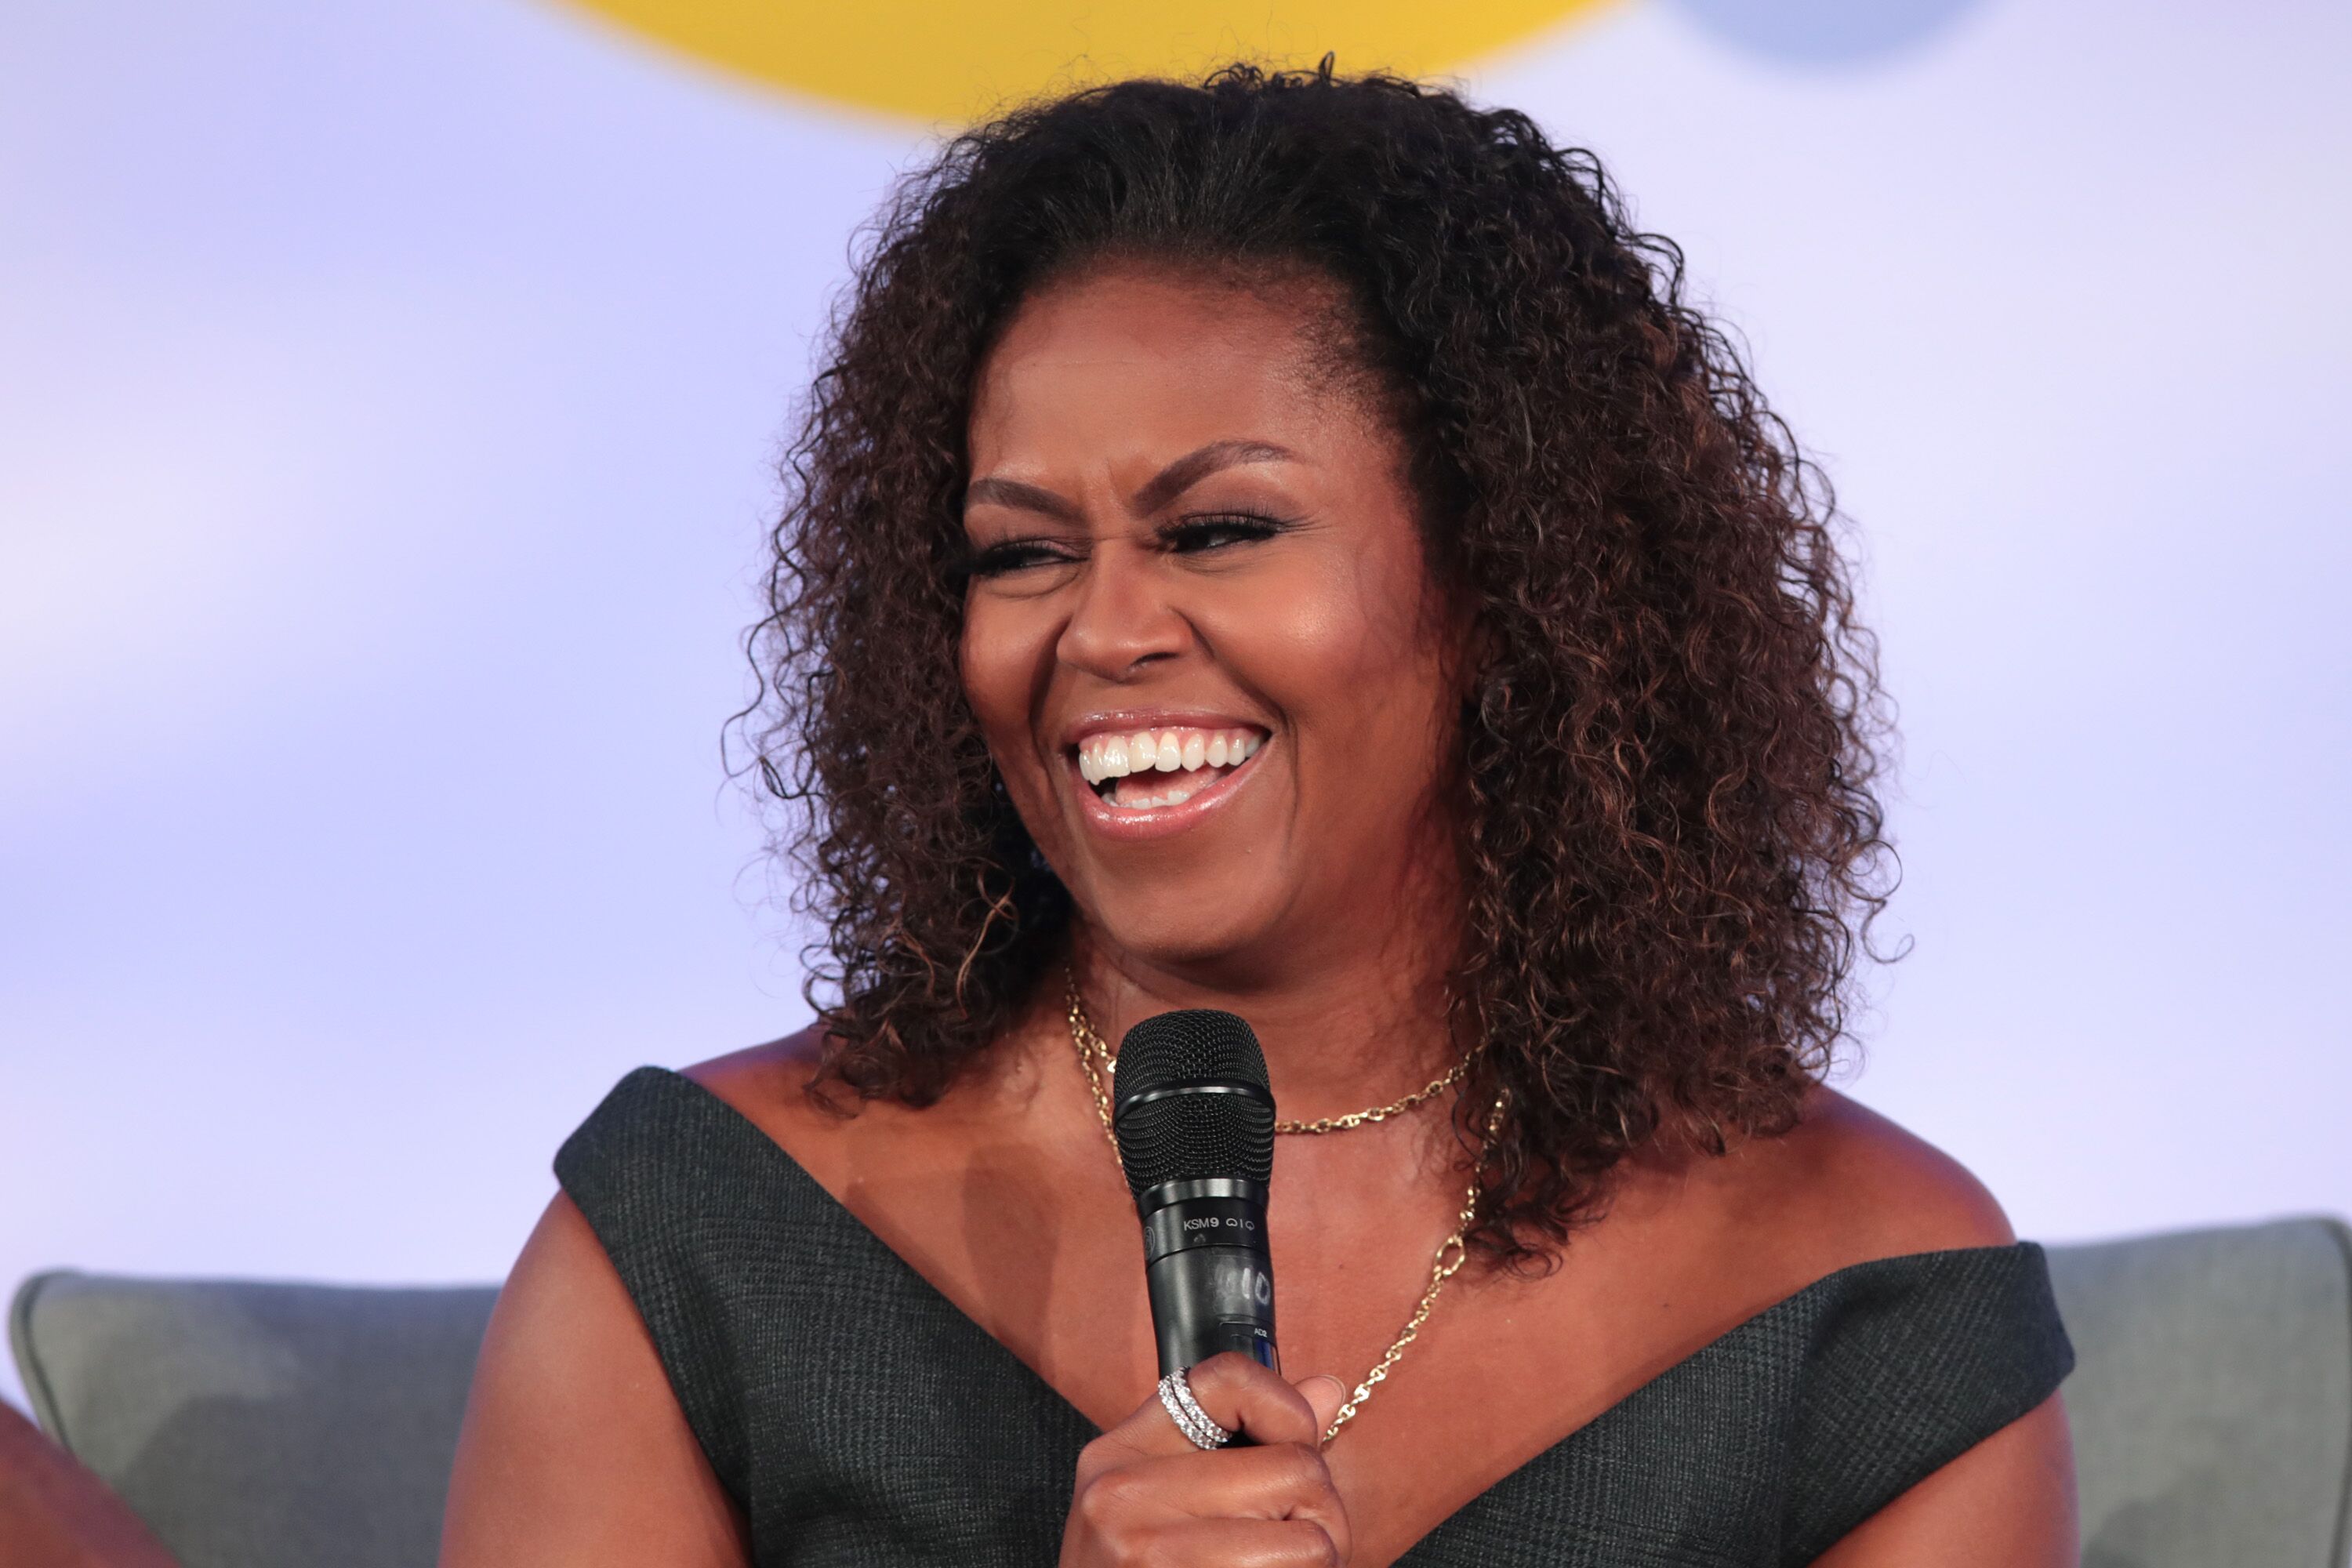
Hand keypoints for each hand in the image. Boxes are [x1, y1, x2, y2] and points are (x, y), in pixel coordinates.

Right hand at [1060, 1355, 1350, 1565]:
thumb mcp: (1158, 1504)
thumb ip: (1241, 1443)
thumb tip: (1327, 1391)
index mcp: (1117, 1457)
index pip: (1224, 1380)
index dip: (1285, 1408)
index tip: (1294, 1444)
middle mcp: (1121, 1499)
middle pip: (1293, 1468)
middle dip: (1319, 1510)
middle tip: (1297, 1540)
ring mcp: (1150, 1558)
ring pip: (1311, 1541)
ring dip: (1317, 1562)